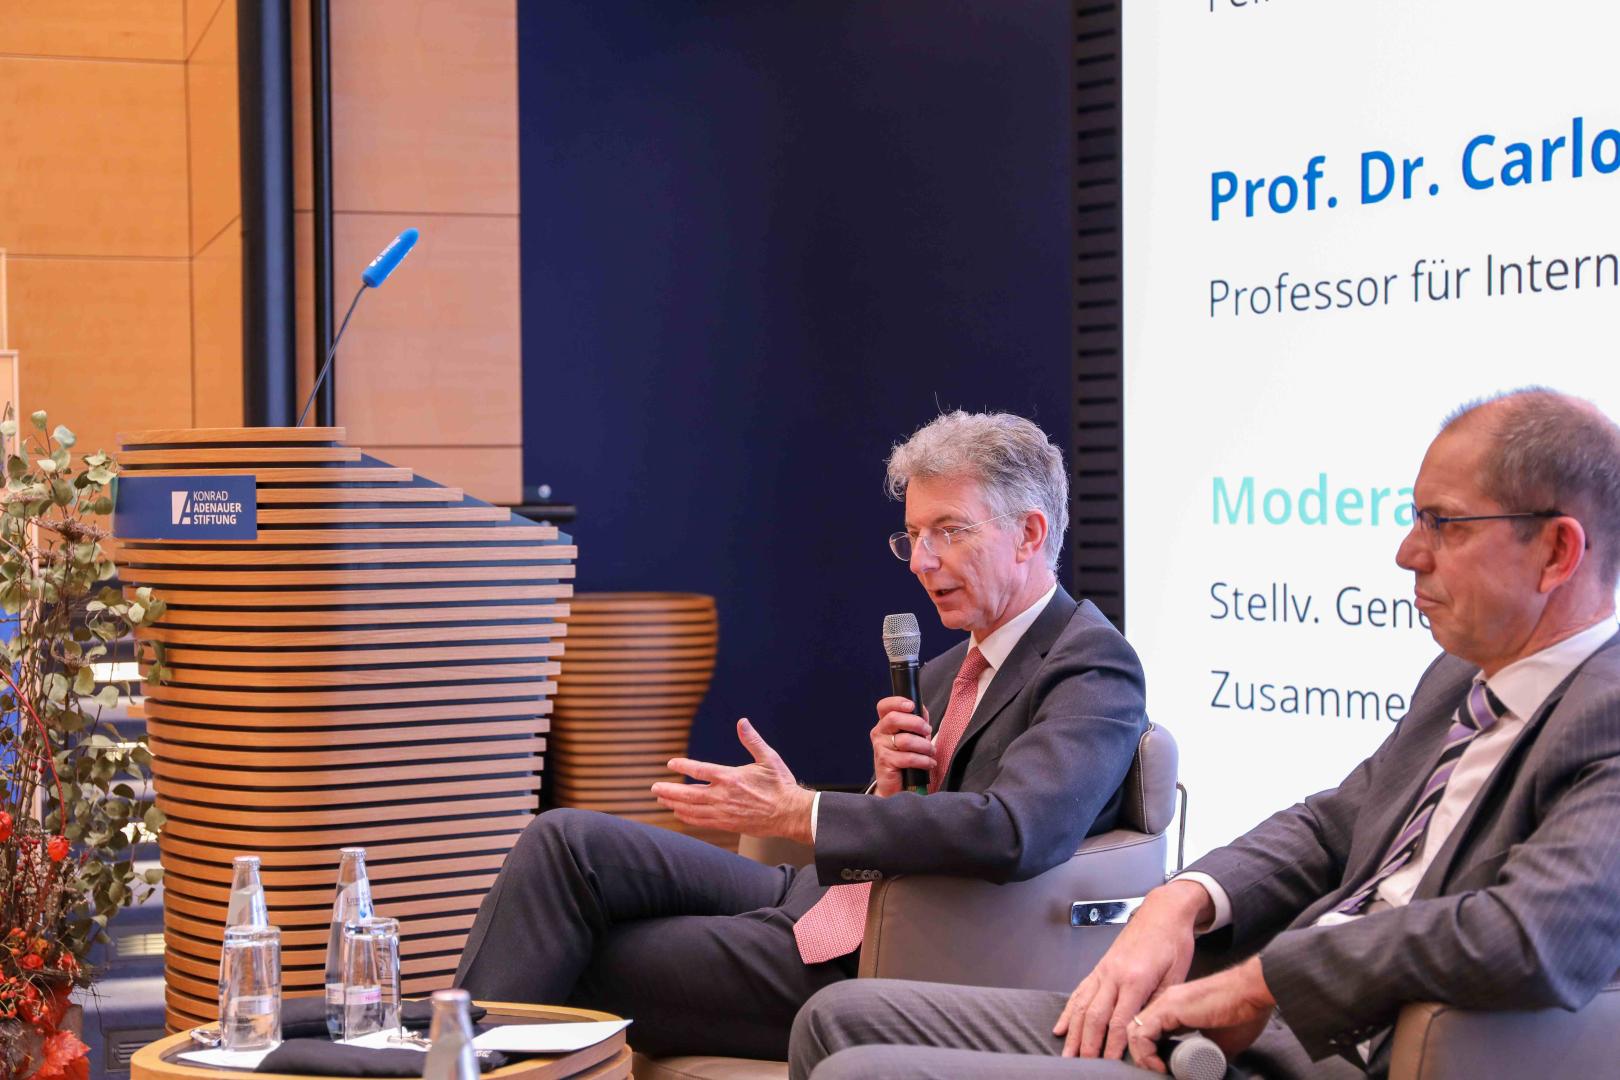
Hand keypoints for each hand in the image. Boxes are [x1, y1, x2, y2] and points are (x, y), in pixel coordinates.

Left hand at [652, 718, 814, 842]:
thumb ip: (752, 740)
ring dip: (674, 804)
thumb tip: (742, 722)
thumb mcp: (768, 758)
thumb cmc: (780, 785)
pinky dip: (687, 817)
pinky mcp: (727, 824)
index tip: (671, 764)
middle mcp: (723, 795)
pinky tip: (680, 814)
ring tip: (662, 801)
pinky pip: (701, 821)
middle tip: (654, 788)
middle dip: (668, 791)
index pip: (699, 770)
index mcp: (730, 777)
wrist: (790, 813)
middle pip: (687, 794)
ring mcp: (723, 812)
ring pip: (691, 809)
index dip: (682, 766)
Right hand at [870, 695, 934, 796]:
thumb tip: (922, 709)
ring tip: (931, 752)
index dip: (897, 702)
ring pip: (905, 740)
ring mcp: (880, 748)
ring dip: (924, 746)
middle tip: (927, 731)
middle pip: (894, 719)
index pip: (884, 706)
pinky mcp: (885, 762)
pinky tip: (929, 763)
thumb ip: (915, 721)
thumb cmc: (904, 758)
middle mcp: (879, 733)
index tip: (911, 706)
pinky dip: (923, 760)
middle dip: (916, 723)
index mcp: (884, 723)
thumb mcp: (910, 736)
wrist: (896, 785)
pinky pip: (908, 758)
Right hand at [1053, 879, 1207, 1059]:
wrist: (1163, 911)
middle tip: (1084, 1066)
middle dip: (1088, 1044)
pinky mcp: (1099, 967)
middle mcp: (1114, 974)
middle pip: (1095, 1016)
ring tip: (1068, 1054)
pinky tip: (1061, 1027)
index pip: (1119, 1020)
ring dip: (1073, 1032)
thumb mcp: (1177, 975)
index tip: (1110, 1064)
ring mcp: (1103, 970)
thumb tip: (1147, 1029)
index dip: (1113, 1045)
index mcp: (1136, 978)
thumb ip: (1159, 1003)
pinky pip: (1079, 991)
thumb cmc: (1173, 941)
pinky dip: (1068, 1011)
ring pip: (1082, 1005)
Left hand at [1124, 956, 1274, 1073]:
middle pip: (1137, 1029)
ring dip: (1140, 1055)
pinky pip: (1142, 1032)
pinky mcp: (1169, 1007)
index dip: (1150, 1053)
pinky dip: (1144, 1052)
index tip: (1162, 1069)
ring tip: (1156, 1070)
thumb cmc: (1244, 1013)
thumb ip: (1208, 1051)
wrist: (1254, 992)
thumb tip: (1207, 1070)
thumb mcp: (1221, 1040)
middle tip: (1155, 1071)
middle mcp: (1166, 1003)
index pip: (1149, 1031)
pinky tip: (1159, 1064)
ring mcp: (1166, 1003)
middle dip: (1140, 1055)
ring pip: (1134, 1030)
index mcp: (1176, 1009)